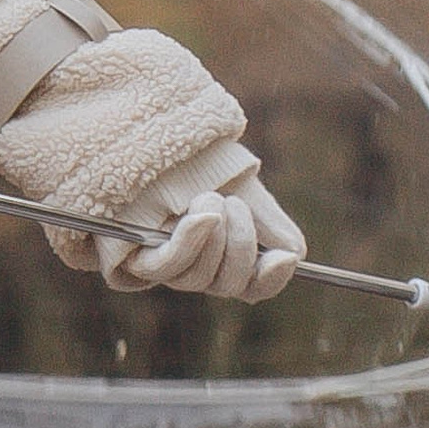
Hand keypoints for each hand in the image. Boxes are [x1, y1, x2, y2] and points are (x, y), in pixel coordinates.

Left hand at [52, 151, 304, 302]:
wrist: (159, 141)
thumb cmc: (201, 166)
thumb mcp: (246, 191)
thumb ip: (272, 225)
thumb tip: (293, 258)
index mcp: (227, 255)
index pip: (254, 287)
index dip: (270, 279)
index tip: (284, 258)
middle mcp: (198, 267)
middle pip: (230, 285)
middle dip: (240, 245)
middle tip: (233, 204)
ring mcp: (166, 266)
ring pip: (199, 278)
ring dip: (211, 236)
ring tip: (207, 196)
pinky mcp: (135, 258)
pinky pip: (165, 267)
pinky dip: (189, 243)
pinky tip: (201, 218)